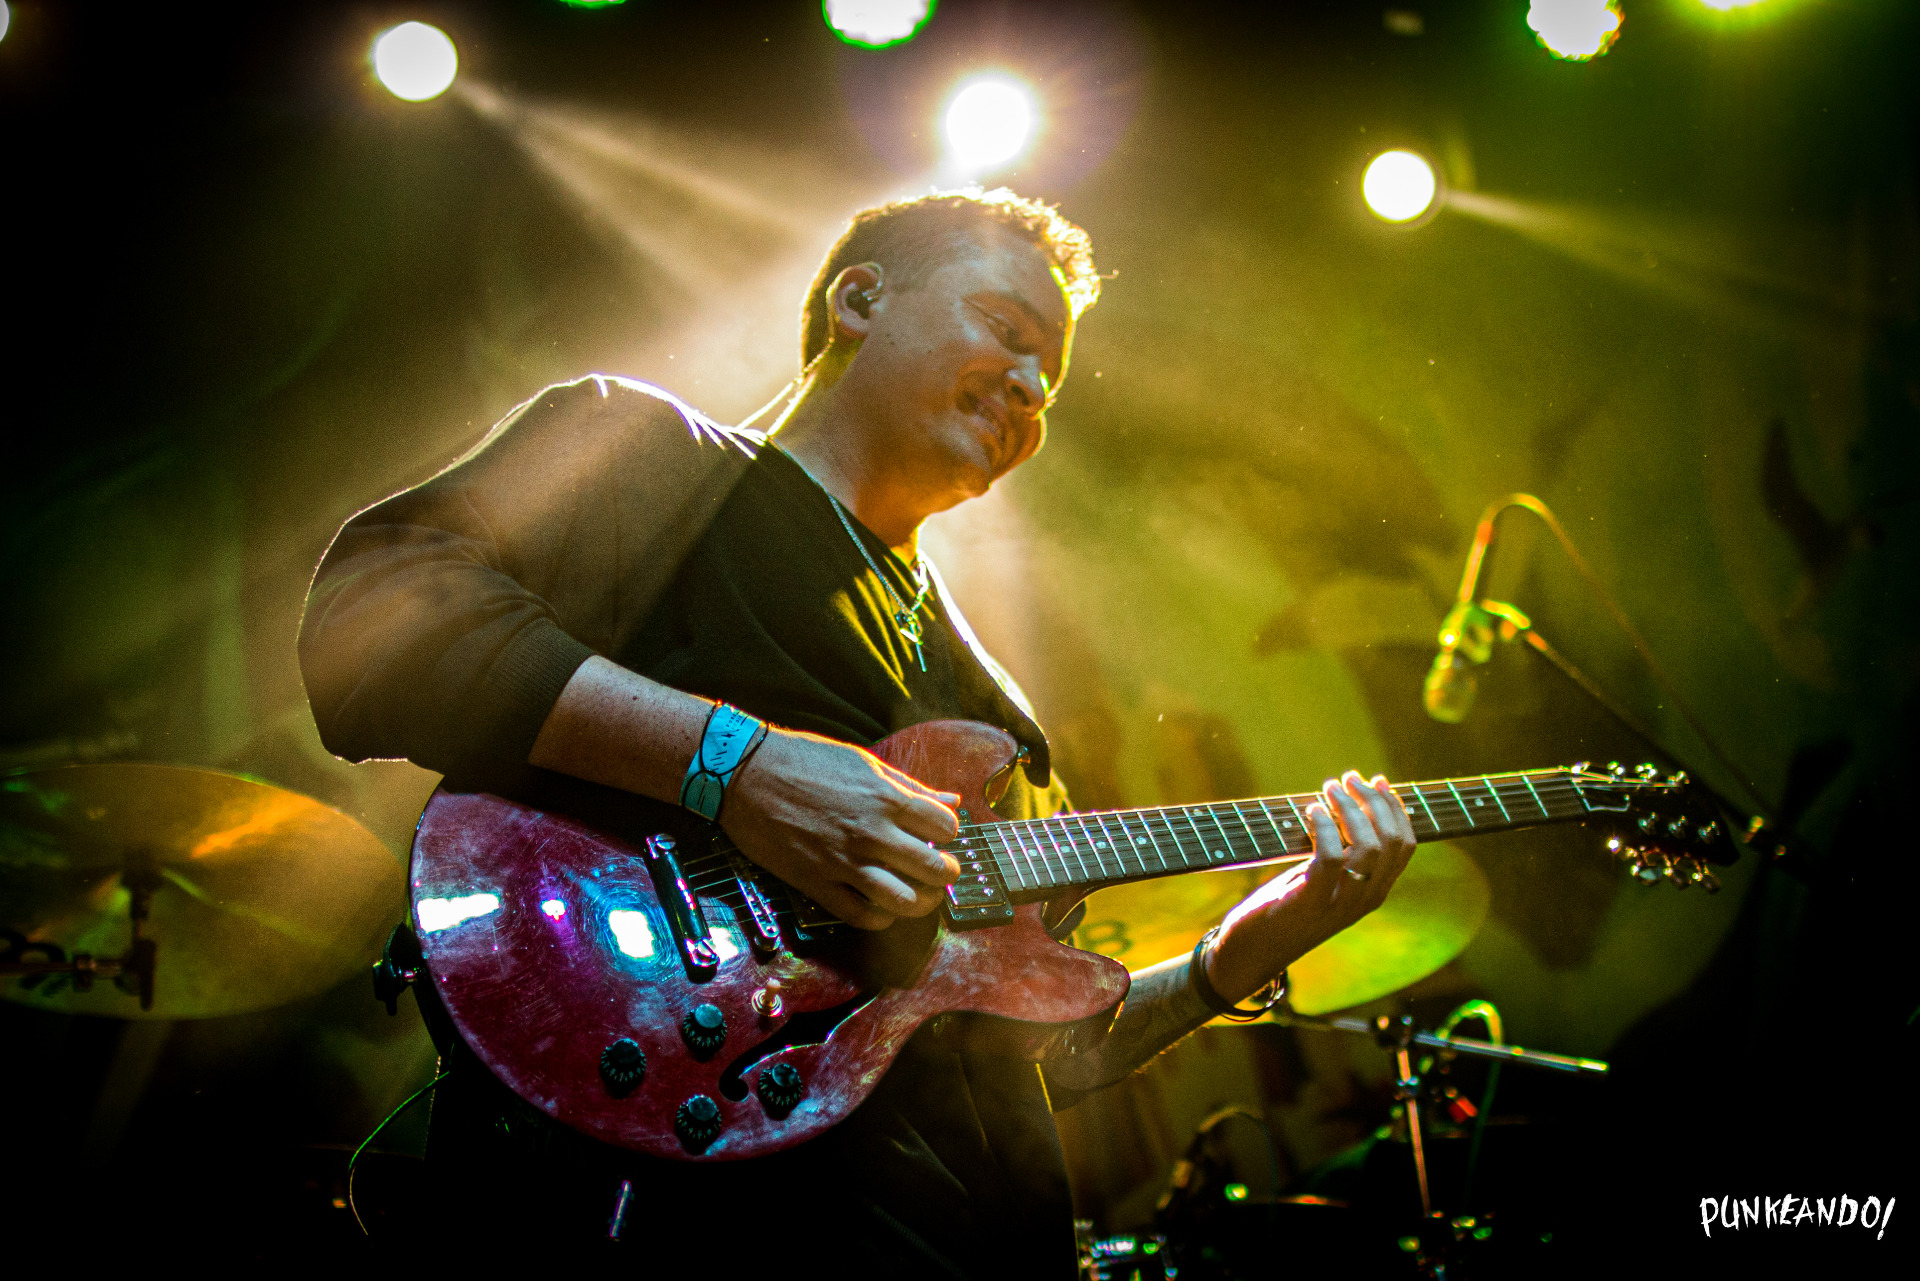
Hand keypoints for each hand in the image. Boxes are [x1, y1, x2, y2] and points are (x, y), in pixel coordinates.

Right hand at [721, 726, 961, 930]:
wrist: (745, 773)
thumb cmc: (805, 761)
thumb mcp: (863, 763)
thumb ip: (909, 787)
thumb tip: (951, 800)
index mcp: (886, 798)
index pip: (945, 827)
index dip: (948, 833)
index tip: (938, 835)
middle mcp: (871, 833)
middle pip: (934, 868)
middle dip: (945, 872)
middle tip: (940, 870)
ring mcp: (844, 862)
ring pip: (905, 901)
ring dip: (921, 902)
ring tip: (919, 894)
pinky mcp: (817, 883)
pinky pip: (863, 916)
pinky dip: (882, 918)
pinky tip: (883, 907)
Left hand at [1203, 771, 1416, 1004]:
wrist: (1251, 953)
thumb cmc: (1284, 909)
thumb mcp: (1322, 881)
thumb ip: (1342, 855)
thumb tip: (1346, 807)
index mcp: (1374, 892)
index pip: (1405, 845)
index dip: (1395, 809)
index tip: (1378, 781)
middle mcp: (1365, 899)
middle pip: (1391, 841)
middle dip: (1374, 801)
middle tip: (1349, 778)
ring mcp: (1340, 904)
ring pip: (1367, 847)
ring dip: (1350, 808)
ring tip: (1330, 788)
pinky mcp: (1309, 903)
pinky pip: (1330, 859)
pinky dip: (1323, 827)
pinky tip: (1311, 810)